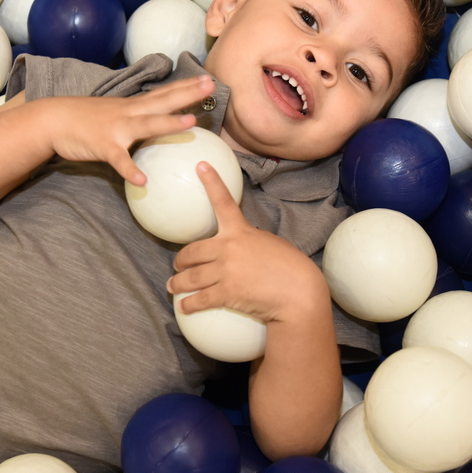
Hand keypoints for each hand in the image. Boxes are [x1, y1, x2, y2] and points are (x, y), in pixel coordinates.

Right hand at [44, 75, 215, 185]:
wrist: (53, 119)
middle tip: (211, 84)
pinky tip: (142, 181)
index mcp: (132, 106)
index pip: (164, 93)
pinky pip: (119, 160)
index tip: (208, 78)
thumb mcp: (114, 113)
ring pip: (146, 124)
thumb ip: (135, 117)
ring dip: (169, 123)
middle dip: (187, 93)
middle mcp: (128, 113)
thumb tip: (154, 124)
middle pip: (163, 101)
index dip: (186, 86)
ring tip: (191, 123)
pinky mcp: (102, 146)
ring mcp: (116, 129)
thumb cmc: (84, 119)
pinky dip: (130, 170)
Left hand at [167, 162, 329, 324]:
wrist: (299, 294)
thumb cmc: (291, 270)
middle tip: (177, 266)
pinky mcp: (226, 292)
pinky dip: (189, 304)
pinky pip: (200, 298)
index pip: (223, 202)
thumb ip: (250, 243)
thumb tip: (239, 249)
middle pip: (192, 252)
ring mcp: (226, 270)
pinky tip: (184, 307)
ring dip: (177, 283)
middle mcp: (228, 248)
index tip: (201, 165)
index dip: (211, 182)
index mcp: (241, 231)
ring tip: (172, 287)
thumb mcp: (270, 245)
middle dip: (180, 260)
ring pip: (190, 277)